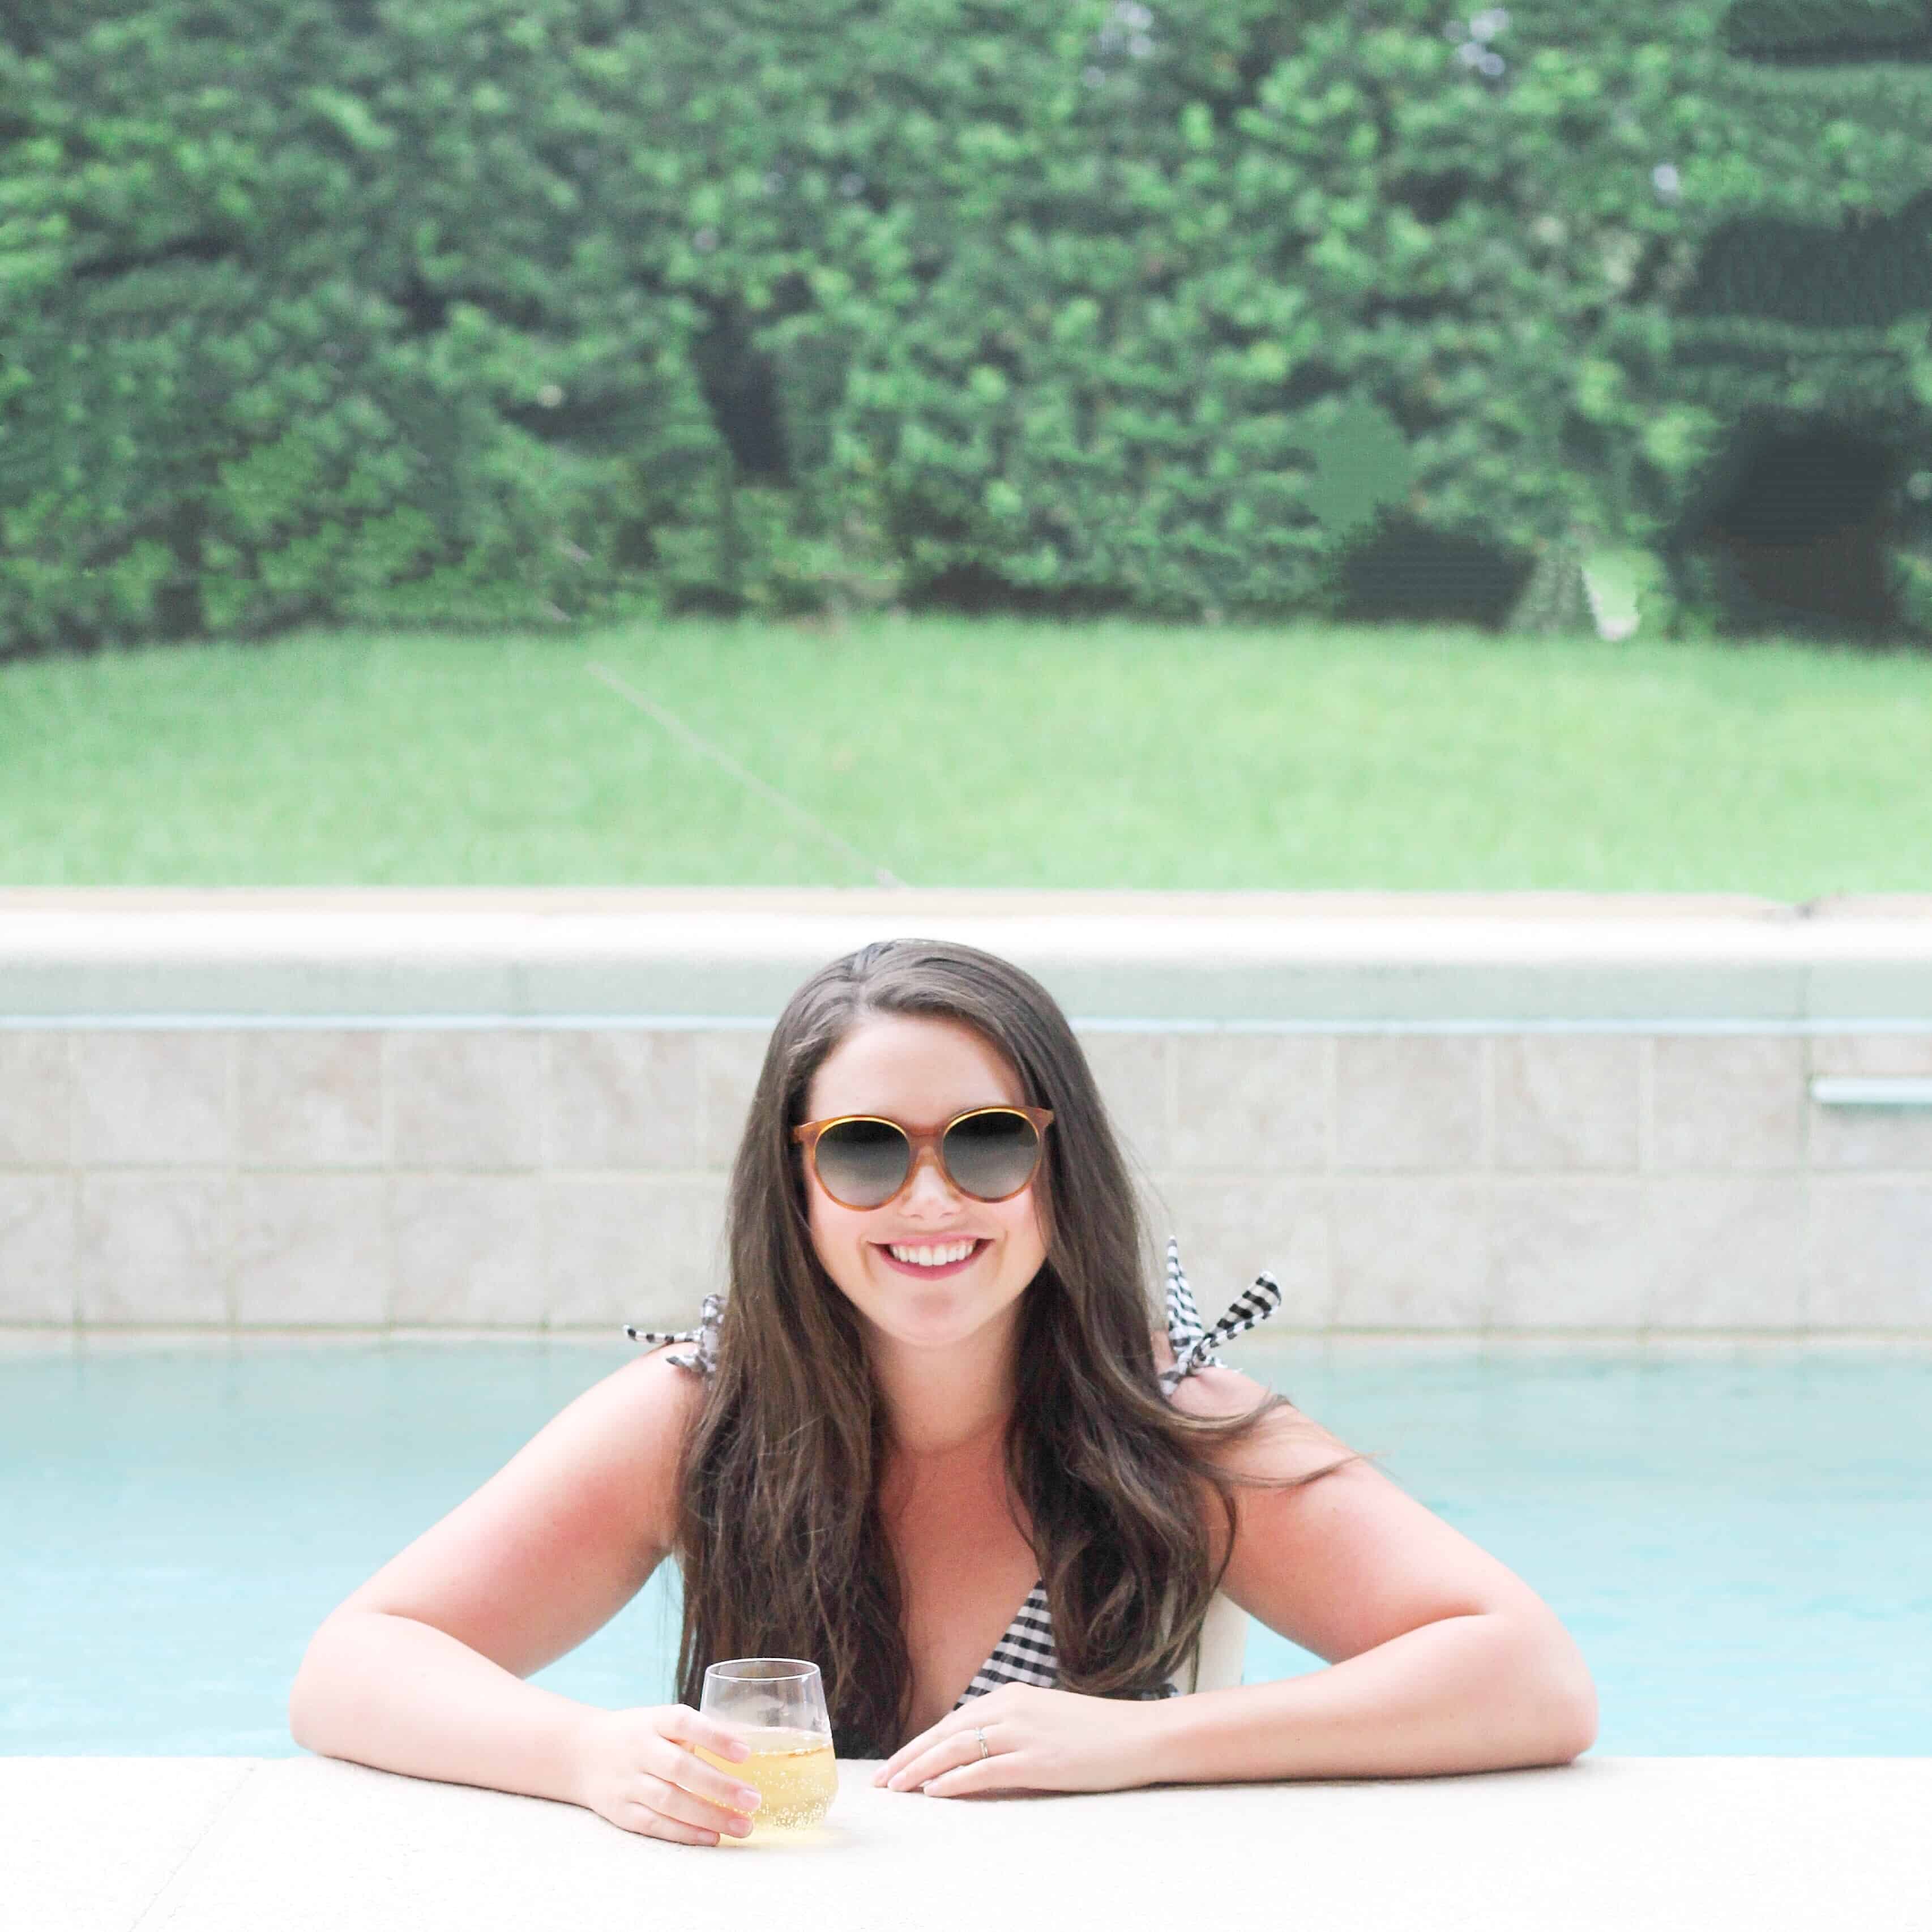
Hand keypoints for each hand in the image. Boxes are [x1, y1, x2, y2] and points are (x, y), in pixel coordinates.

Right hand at [571, 1704, 764, 1844]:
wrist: (581, 1752)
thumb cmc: (639, 1735)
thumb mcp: (661, 1721)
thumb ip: (697, 1732)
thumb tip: (747, 1741)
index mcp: (654, 1721)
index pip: (684, 1723)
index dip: (715, 1737)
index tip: (745, 1753)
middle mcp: (639, 1749)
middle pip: (680, 1768)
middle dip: (720, 1787)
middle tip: (753, 1800)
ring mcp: (627, 1782)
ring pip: (669, 1801)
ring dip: (708, 1816)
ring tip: (742, 1826)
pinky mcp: (621, 1811)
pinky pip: (655, 1824)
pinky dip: (685, 1833)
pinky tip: (712, 1837)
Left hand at [873, 1684, 1167, 1798]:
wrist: (1140, 1734)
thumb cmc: (1096, 1732)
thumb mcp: (1045, 1719)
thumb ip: (1010, 1729)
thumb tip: (975, 1753)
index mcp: (1010, 1696)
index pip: (952, 1722)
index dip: (919, 1744)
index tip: (895, 1764)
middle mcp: (1010, 1708)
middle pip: (945, 1734)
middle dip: (908, 1757)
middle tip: (881, 1780)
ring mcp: (1023, 1733)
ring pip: (957, 1750)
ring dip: (921, 1769)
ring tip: (897, 1788)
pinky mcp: (1036, 1761)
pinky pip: (984, 1770)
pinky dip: (954, 1780)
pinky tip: (934, 1792)